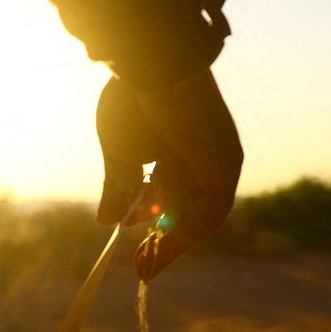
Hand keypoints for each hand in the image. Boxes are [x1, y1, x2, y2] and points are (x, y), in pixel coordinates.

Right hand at [96, 69, 241, 280]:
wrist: (154, 63)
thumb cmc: (133, 99)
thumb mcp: (120, 151)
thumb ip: (118, 187)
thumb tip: (106, 223)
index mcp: (173, 147)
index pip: (165, 193)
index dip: (147, 220)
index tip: (126, 240)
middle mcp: (198, 156)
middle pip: (185, 209)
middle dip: (162, 241)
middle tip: (140, 269)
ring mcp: (214, 160)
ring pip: (198, 214)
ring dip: (173, 245)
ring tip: (146, 267)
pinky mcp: (224, 164)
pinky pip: (210, 211)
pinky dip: (186, 235)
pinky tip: (160, 250)